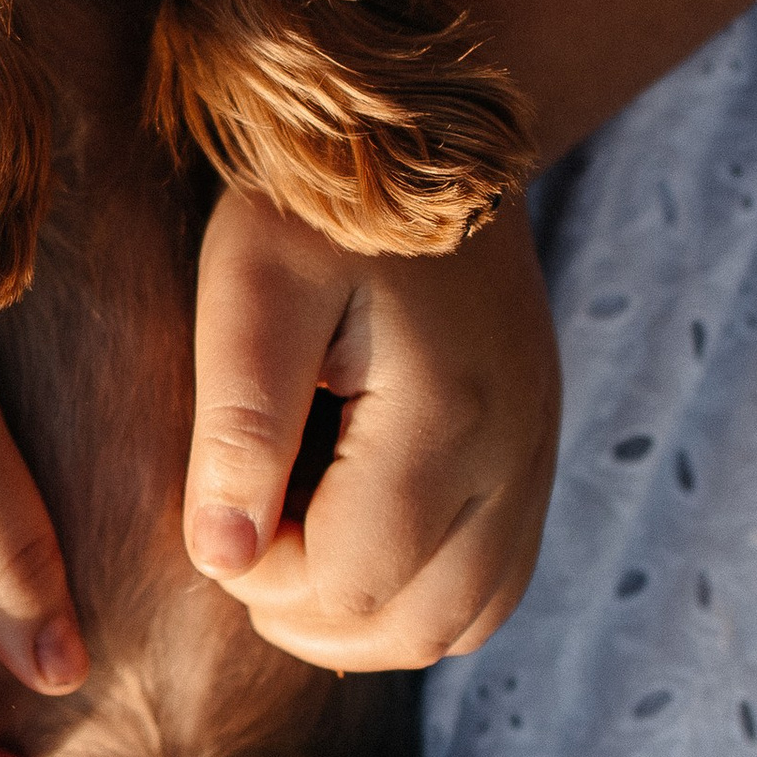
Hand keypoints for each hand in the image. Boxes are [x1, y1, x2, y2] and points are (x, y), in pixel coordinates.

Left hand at [183, 191, 559, 667]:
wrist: (425, 129)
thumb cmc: (318, 201)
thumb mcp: (252, 285)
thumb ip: (239, 425)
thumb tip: (222, 561)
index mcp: (445, 417)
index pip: (348, 583)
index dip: (259, 574)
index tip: (219, 499)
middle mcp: (514, 456)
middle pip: (415, 626)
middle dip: (309, 612)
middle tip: (247, 532)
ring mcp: (538, 460)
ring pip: (462, 621)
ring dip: (365, 616)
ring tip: (293, 540)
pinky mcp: (535, 455)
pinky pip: (492, 583)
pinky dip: (417, 592)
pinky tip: (351, 533)